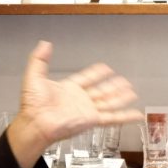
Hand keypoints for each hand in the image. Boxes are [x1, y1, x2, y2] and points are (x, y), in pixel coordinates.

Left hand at [7, 41, 141, 167]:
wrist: (36, 122)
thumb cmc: (32, 105)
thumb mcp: (34, 76)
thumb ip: (40, 59)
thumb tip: (44, 44)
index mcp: (68, 89)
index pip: (86, 78)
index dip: (96, 73)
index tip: (105, 68)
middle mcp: (79, 99)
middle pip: (101, 90)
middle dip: (113, 86)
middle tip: (124, 81)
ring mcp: (87, 110)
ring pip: (109, 102)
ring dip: (121, 97)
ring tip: (132, 92)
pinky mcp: (91, 120)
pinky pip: (112, 118)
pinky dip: (125, 117)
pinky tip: (135, 114)